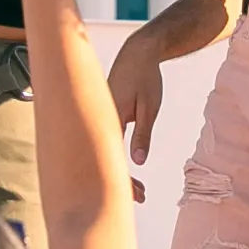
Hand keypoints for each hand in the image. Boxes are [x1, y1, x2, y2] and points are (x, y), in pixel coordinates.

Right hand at [107, 31, 167, 187]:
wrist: (138, 52)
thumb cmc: (145, 76)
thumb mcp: (150, 106)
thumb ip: (143, 133)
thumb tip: (137, 161)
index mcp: (110, 117)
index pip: (112, 157)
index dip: (124, 179)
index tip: (138, 193)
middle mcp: (99, 119)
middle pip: (104, 159)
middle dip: (121, 181)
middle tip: (142, 195)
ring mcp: (99, 117)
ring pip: (103, 152)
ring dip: (118, 170)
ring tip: (139, 187)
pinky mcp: (103, 116)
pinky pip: (105, 142)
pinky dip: (115, 158)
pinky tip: (125, 166)